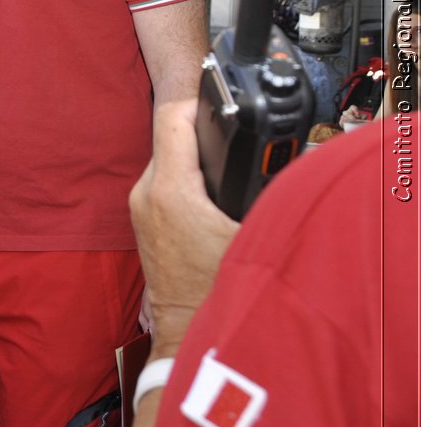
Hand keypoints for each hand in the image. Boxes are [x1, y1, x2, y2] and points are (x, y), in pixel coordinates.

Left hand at [127, 100, 240, 357]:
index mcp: (168, 190)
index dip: (198, 99)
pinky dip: (185, 172)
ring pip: (167, 156)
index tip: (220, 94)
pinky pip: (164, 177)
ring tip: (226, 154)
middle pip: (170, 133)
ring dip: (195, 151)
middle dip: (203, 126)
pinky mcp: (143, 217)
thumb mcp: (252, 236)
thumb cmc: (215, 293)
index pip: (172, 117)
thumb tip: (285, 167)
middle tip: (233, 123)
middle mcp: (145, 192)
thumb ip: (265, 195)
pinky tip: (210, 182)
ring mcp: (140, 205)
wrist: (187, 332)